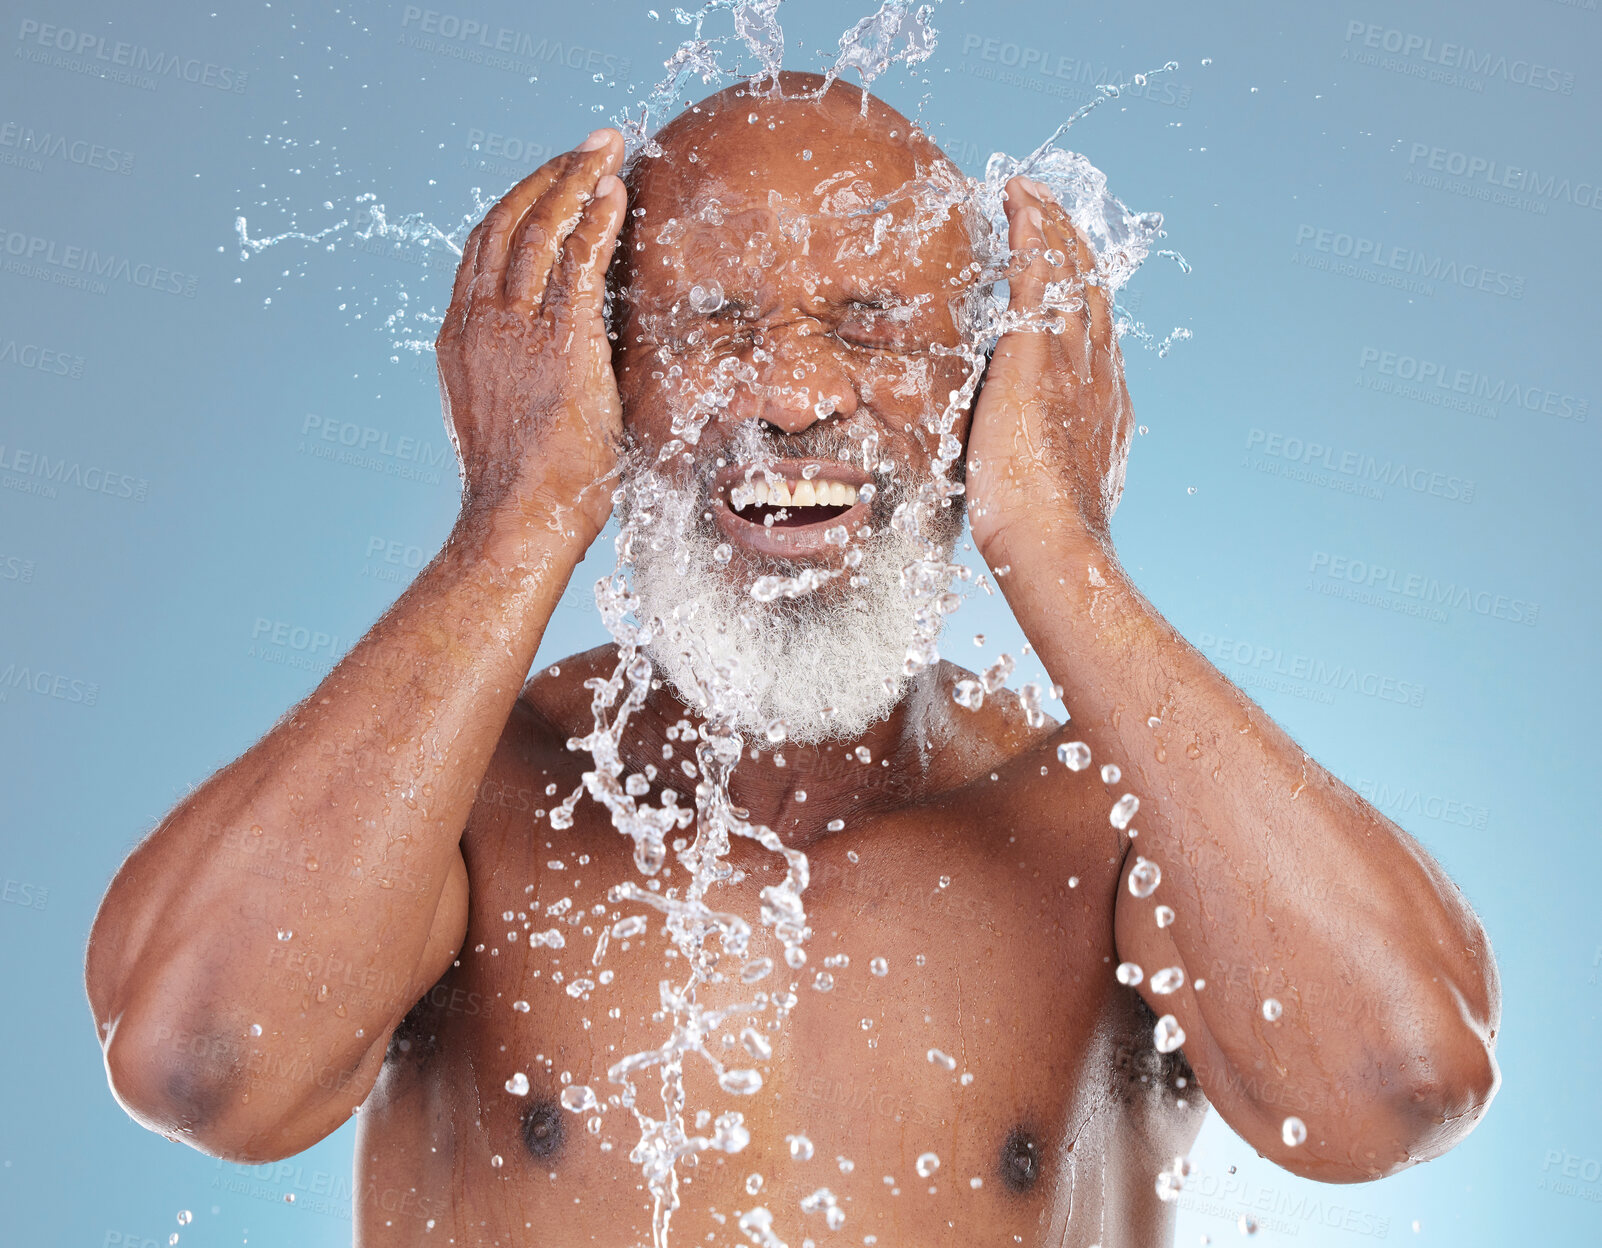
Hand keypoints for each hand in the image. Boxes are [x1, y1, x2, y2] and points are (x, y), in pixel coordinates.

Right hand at [436, 128, 627, 544]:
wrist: (518, 521)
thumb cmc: (526, 490)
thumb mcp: (511, 416)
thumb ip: (525, 376)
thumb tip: (559, 374)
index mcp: (460, 337)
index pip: (486, 249)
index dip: (520, 204)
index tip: (552, 181)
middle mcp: (479, 322)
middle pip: (508, 223)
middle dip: (551, 175)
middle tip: (587, 145)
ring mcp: (513, 329)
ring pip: (540, 230)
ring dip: (576, 181)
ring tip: (605, 150)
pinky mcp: (558, 342)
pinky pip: (578, 262)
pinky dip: (597, 220)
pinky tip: (616, 193)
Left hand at [965, 176, 1134, 556]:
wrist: (1055, 544)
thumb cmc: (1045, 535)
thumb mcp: (1056, 488)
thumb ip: (1049, 466)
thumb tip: (1031, 469)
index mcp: (1104, 402)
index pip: (1094, 331)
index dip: (1080, 291)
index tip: (1062, 264)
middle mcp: (1098, 372)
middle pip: (1091, 289)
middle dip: (1069, 242)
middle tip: (1047, 205)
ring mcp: (1072, 362)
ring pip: (1069, 274)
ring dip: (1049, 226)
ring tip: (1029, 191)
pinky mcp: (1038, 357)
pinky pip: (1039, 278)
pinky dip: (1032, 234)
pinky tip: (1018, 201)